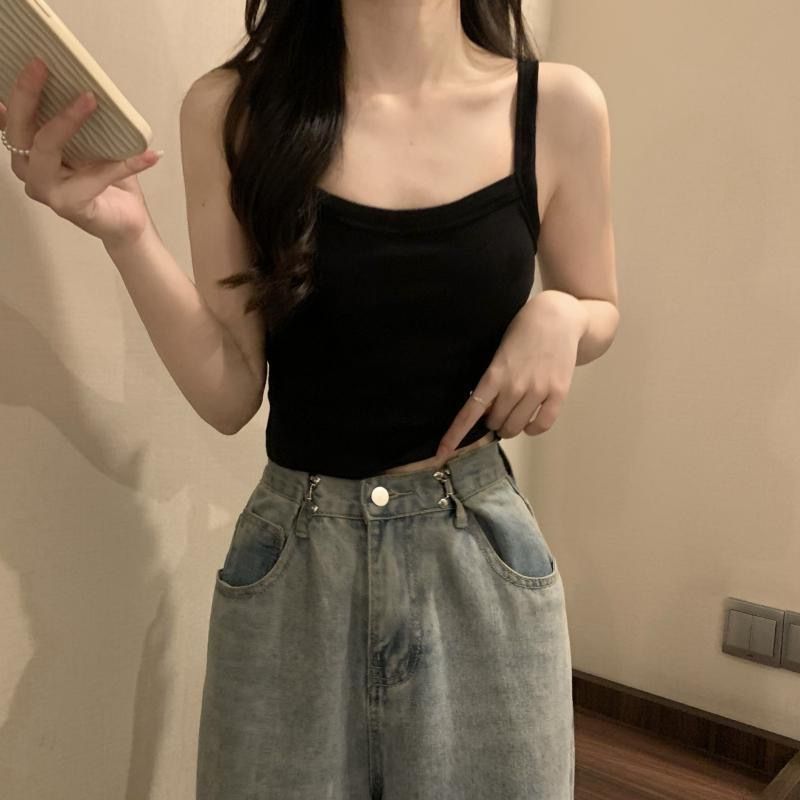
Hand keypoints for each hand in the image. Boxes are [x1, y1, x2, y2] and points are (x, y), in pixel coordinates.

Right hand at [1, 56, 162, 248]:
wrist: (127, 222)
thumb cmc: (108, 183)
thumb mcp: (92, 145)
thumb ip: (80, 122)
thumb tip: (87, 82)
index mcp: (32, 152)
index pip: (14, 119)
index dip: (17, 92)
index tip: (32, 63)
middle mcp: (31, 170)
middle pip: (20, 130)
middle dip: (29, 94)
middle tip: (43, 67)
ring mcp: (46, 190)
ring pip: (46, 148)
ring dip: (68, 120)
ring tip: (91, 100)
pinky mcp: (69, 205)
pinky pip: (96, 177)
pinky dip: (126, 164)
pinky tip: (149, 155)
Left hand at [436, 291, 586, 457]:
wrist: (557, 316)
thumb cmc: (522, 333)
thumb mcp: (498, 354)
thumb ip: (491, 382)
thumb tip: (485, 411)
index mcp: (494, 375)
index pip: (470, 412)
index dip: (454, 435)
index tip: (441, 452)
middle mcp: (515, 386)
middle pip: (495, 423)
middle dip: (493, 421)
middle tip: (498, 409)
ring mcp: (538, 390)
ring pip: (516, 427)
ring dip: (510, 427)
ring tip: (513, 414)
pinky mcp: (558, 393)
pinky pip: (542, 425)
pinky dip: (533, 429)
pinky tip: (530, 422)